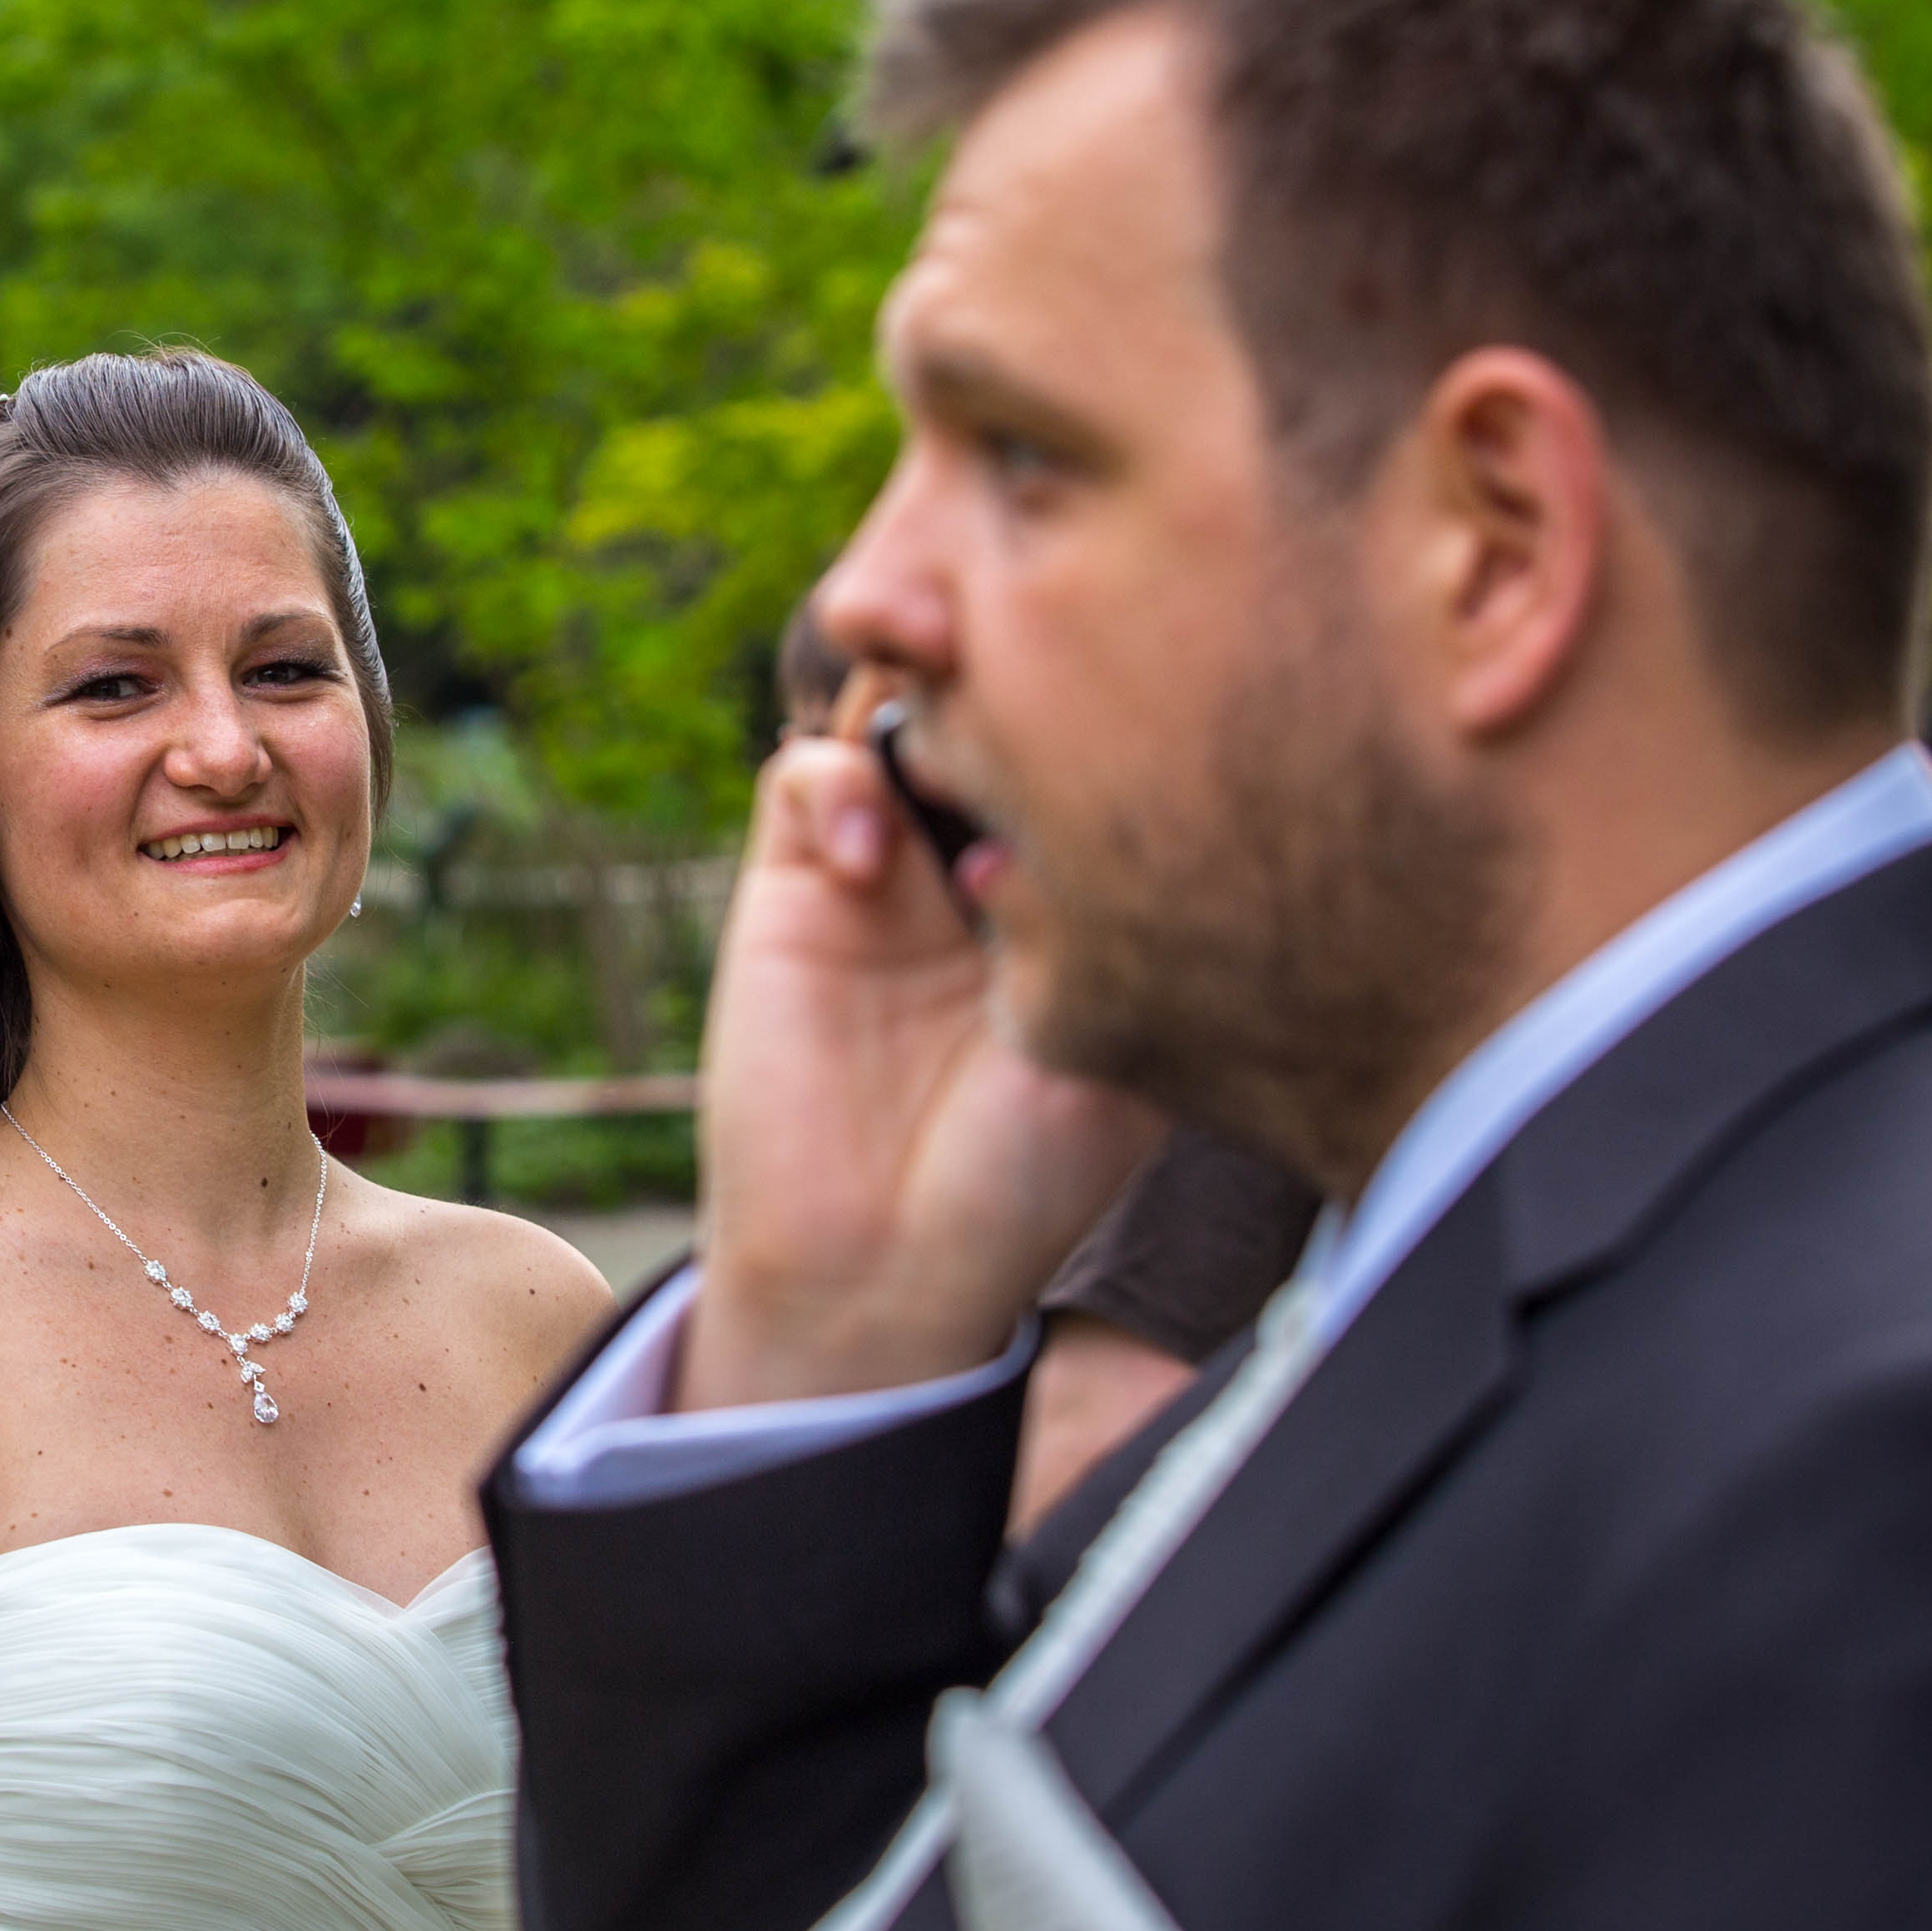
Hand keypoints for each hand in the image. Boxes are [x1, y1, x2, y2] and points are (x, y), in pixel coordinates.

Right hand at [680, 726, 1160, 1409]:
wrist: (879, 1272)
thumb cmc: (1022, 1183)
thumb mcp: (1121, 1040)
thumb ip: (1120, 903)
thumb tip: (1111, 766)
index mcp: (1083, 884)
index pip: (1101, 736)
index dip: (1115, 690)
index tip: (1136, 694)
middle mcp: (988, 857)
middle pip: (1002, 694)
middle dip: (1018, 658)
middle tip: (1035, 675)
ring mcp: (890, 867)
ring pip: (901, 704)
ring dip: (925, 696)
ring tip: (952, 752)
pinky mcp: (796, 886)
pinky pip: (806, 773)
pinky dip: (838, 782)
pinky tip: (872, 857)